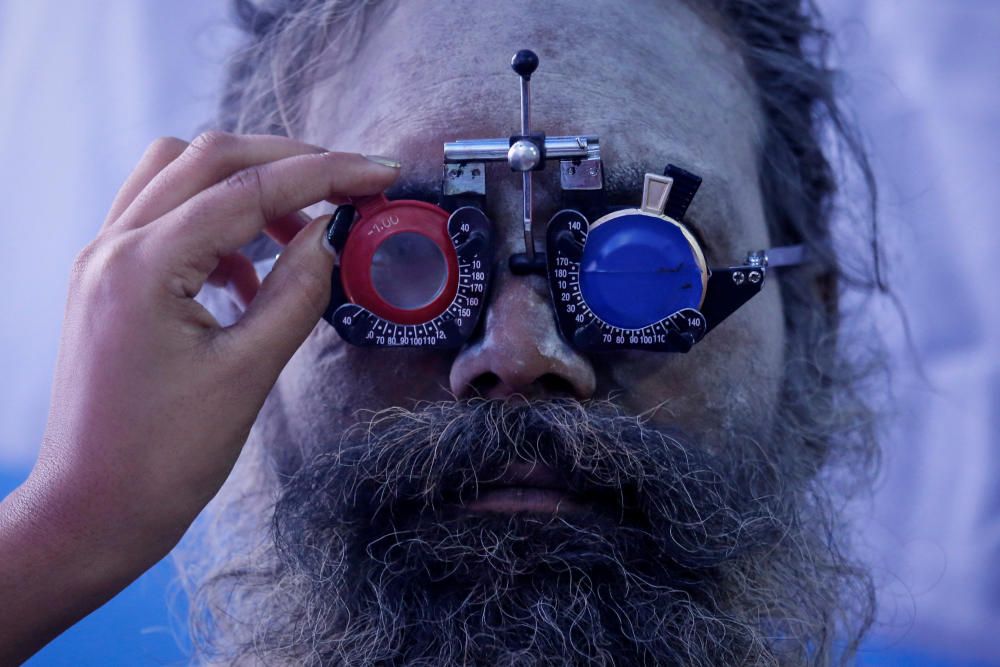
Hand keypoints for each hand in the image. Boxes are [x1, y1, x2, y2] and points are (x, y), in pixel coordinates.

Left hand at [0, 132, 398, 661]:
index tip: (380, 173)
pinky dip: (216, 219)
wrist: (93, 511)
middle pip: (210, 157)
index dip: (326, 173)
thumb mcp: (248, 374)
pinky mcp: (109, 280)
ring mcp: (104, 259)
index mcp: (144, 265)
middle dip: (289, 162)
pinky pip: (165, 215)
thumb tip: (333, 234)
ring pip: (179, 173)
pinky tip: (248, 271)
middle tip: (351, 185)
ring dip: (246, 182)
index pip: (249, 189)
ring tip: (298, 224)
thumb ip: (297, 292)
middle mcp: (114, 246)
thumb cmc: (165, 458)